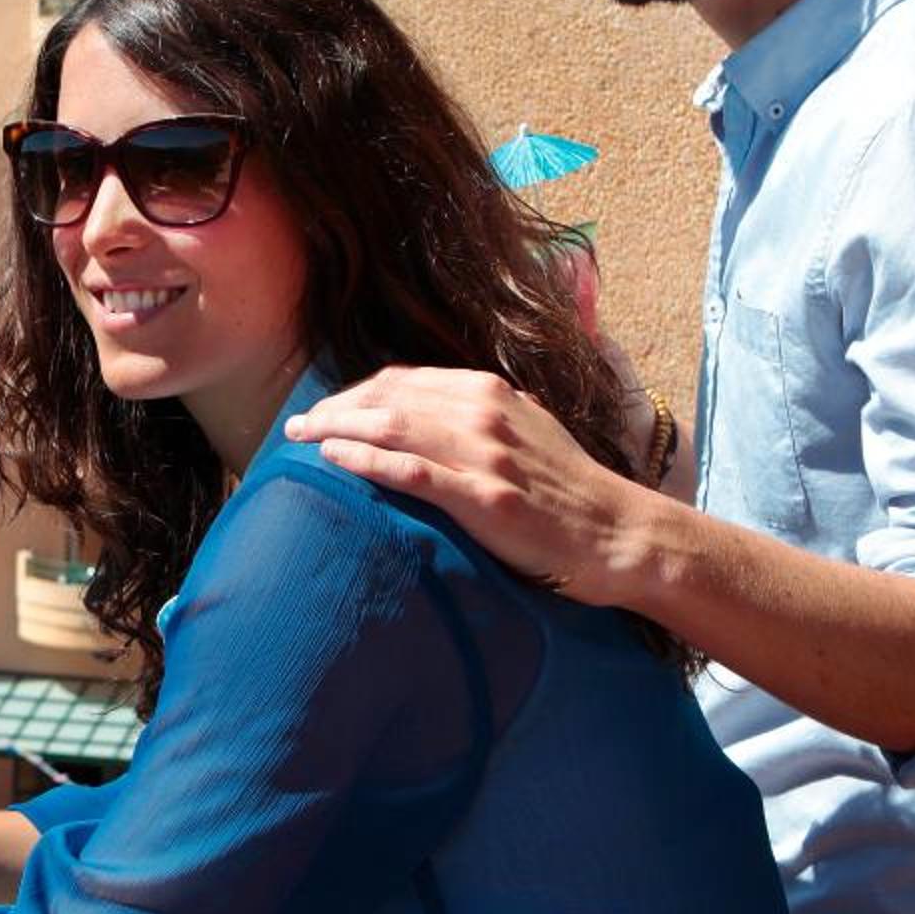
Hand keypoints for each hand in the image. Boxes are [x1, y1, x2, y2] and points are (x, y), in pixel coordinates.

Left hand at [284, 365, 655, 603]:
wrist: (617, 533)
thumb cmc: (570, 490)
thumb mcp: (529, 431)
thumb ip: (486, 416)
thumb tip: (440, 411)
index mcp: (491, 392)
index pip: (404, 380)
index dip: (356, 393)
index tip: (325, 410)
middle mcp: (484, 412)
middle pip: (387, 398)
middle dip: (334, 409)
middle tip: (296, 428)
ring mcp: (484, 453)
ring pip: (392, 426)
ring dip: (337, 429)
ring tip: (300, 441)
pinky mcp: (484, 497)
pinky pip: (411, 471)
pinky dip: (366, 460)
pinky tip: (334, 460)